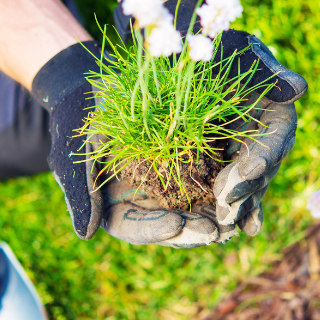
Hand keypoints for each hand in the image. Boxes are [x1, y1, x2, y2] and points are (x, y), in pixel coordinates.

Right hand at [32, 41, 226, 246]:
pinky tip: (241, 191)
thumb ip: (82, 193)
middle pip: (170, 225)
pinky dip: (223, 186)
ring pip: (193, 207)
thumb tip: (86, 234)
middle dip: (192, 230)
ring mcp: (167, 182)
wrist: (95, 84)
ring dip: (213, 215)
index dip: (154, 230)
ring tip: (233, 222)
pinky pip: (208, 178)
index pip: (134, 228)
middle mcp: (144, 200)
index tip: (174, 226)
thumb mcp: (78, 152)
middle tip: (214, 232)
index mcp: (114, 204)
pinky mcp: (187, 161)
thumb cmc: (79, 118)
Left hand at [115, 0, 307, 234]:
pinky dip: (224, 205)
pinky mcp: (217, 158)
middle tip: (225, 211)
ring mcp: (241, 148)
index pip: (276, 138)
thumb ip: (263, 70)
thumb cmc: (206, 35)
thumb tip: (300, 89)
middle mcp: (262, 131)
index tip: (242, 177)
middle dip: (245, 191)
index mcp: (274, 106)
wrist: (175, 41)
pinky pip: (224, 185)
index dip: (261, 160)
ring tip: (224, 228)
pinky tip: (220, 230)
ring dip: (237, 206)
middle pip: (262, 168)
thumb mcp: (233, 47)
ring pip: (246, 183)